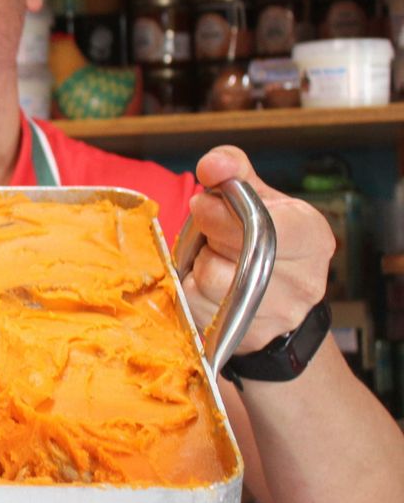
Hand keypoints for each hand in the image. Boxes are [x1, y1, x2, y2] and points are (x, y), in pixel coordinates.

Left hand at [186, 146, 332, 353]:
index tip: (204, 205)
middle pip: (233, 255)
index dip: (223, 216)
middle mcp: (305, 282)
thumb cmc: (264, 236)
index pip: (265, 226)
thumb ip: (232, 169)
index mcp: (312, 237)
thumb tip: (214, 166)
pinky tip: (204, 283)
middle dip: (209, 238)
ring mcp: (278, 315)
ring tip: (212, 257)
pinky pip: (196, 308)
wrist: (274, 299)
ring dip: (198, 264)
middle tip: (209, 233)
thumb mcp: (256, 195)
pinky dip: (190, 290)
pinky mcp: (245, 336)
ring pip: (212, 282)